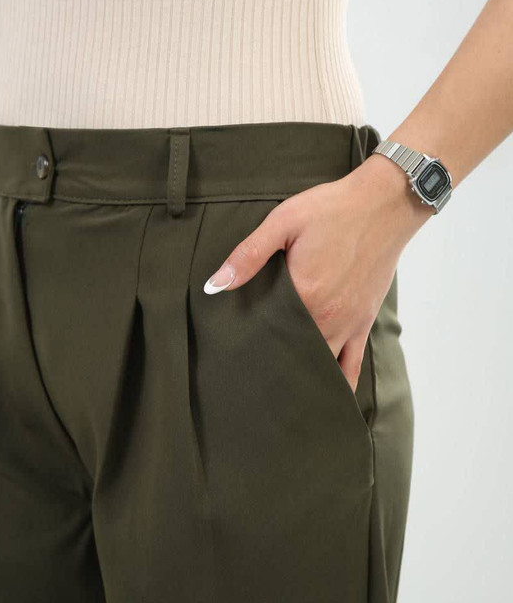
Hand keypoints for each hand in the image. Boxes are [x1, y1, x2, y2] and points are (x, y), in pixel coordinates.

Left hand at [203, 155, 431, 391]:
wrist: (385, 203)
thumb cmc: (333, 209)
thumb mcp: (284, 221)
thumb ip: (248, 255)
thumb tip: (216, 284)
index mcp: (304, 294)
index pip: (268, 333)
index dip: (249, 346)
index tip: (232, 359)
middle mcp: (327, 317)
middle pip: (293, 355)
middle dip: (273, 368)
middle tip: (250, 384)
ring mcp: (348, 323)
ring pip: (321, 365)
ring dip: (301, 379)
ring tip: (280, 396)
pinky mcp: (364, 322)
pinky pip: (353, 365)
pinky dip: (340, 384)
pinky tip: (327, 399)